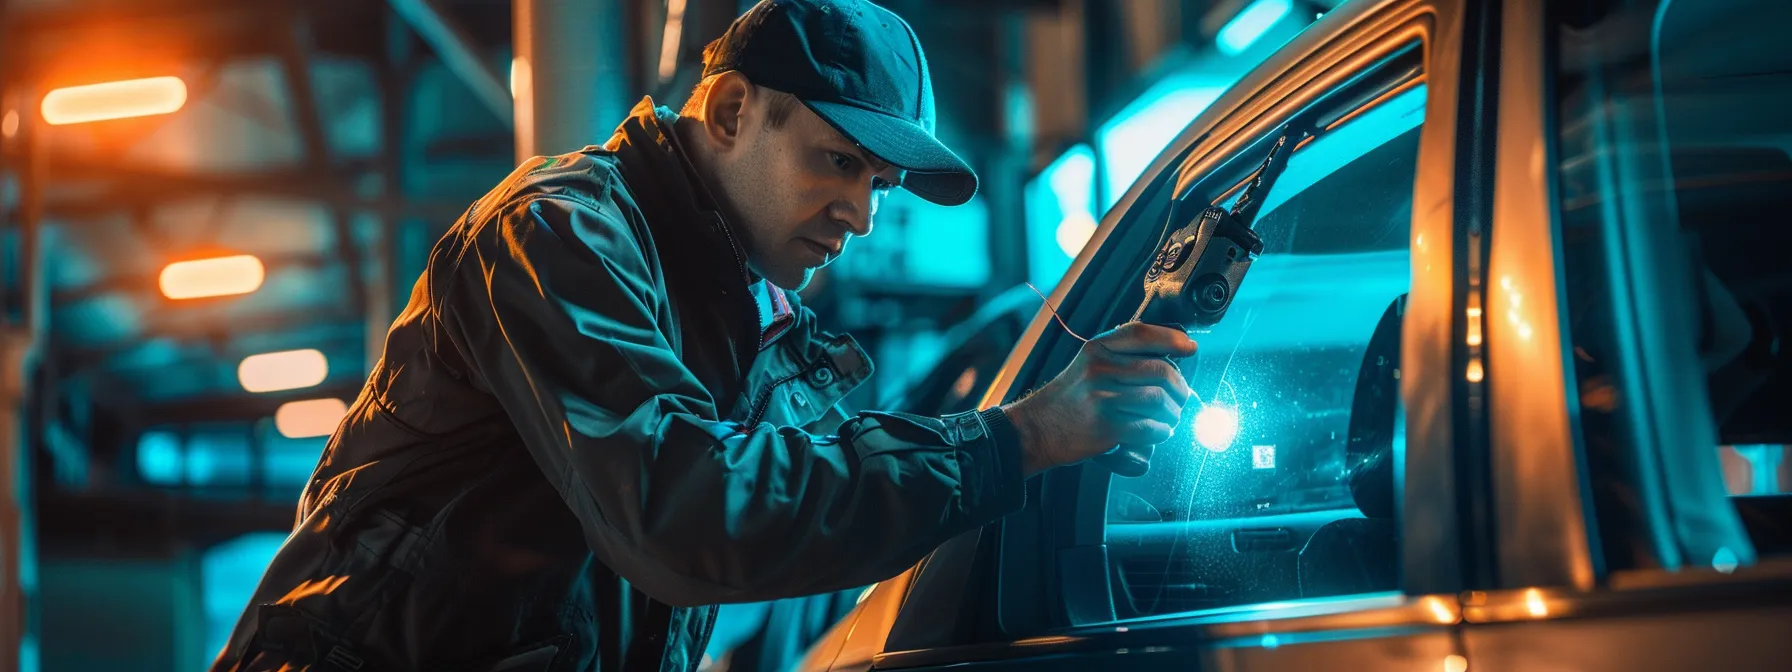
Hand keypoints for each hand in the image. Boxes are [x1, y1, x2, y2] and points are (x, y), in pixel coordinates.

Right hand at [1002, 322, 1196, 474]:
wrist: (1037, 429)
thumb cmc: (1070, 398)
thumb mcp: (1089, 364)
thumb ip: (1123, 356)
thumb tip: (1173, 355)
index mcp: (1097, 349)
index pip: (1142, 334)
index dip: (1172, 339)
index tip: (1191, 349)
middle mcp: (1100, 369)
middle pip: (1161, 371)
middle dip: (1180, 388)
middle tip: (1180, 398)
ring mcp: (1103, 398)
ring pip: (1160, 401)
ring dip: (1172, 414)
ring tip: (1168, 418)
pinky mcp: (1107, 427)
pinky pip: (1150, 428)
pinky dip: (1160, 432)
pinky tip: (1156, 431)